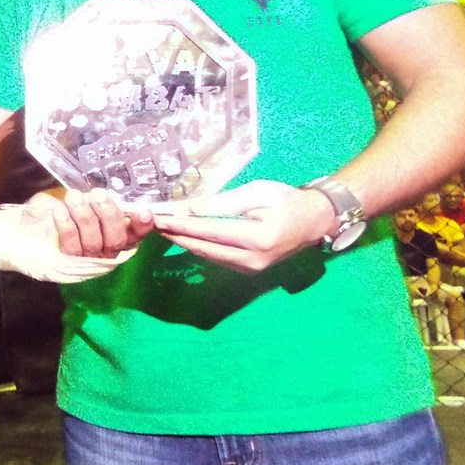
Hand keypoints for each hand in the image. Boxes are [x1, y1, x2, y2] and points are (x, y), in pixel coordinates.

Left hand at [25, 189, 153, 257]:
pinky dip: (67, 226)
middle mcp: (107, 250)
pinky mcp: (68, 261)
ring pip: (93, 242)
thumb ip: (100, 196)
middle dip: (109, 214)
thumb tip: (110, 186)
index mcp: (119, 235)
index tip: (144, 210)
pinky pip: (71, 245)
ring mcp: (88, 258)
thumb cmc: (66, 207)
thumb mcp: (83, 197)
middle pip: (116, 239)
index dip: (142, 225)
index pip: (137, 234)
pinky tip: (59, 210)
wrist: (32, 224)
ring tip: (74, 197)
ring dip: (84, 216)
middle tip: (97, 194)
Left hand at [147, 180, 334, 273]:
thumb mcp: (256, 193)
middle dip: (175, 234)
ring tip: (161, 227)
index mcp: (257, 238)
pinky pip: (216, 258)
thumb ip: (221, 203)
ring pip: (207, 255)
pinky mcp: (248, 270)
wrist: (314, 221)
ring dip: (183, 241)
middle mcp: (252, 259)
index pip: (207, 231)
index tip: (157, 216)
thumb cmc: (286, 200)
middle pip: (203, 247)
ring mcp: (250, 269)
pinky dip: (198, 247)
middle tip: (150, 222)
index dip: (179, 224)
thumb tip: (188, 209)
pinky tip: (182, 236)